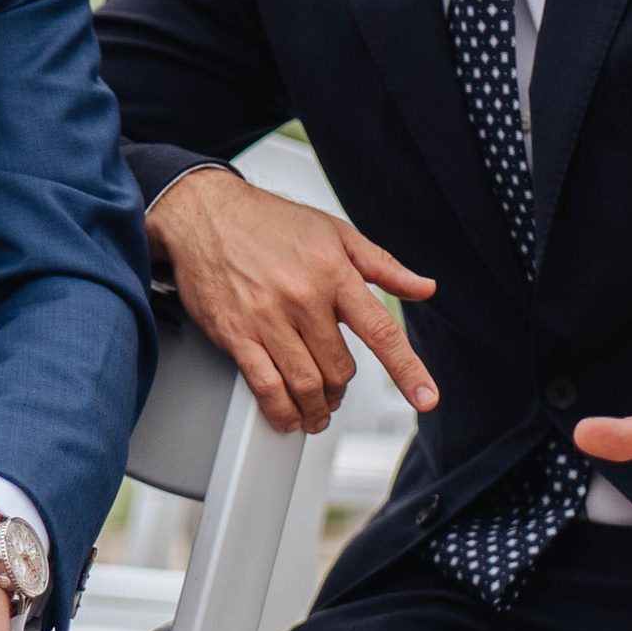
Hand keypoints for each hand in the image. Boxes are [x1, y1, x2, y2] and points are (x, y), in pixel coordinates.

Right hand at [146, 166, 437, 437]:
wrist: (206, 214)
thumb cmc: (269, 222)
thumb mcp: (336, 233)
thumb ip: (384, 267)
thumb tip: (423, 287)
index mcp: (334, 273)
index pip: (381, 331)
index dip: (408, 370)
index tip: (426, 397)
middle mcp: (304, 298)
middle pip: (339, 369)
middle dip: (342, 389)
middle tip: (336, 391)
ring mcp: (268, 319)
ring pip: (305, 384)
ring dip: (316, 408)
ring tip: (317, 412)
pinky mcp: (236, 334)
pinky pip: (265, 386)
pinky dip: (281, 411)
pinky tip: (288, 416)